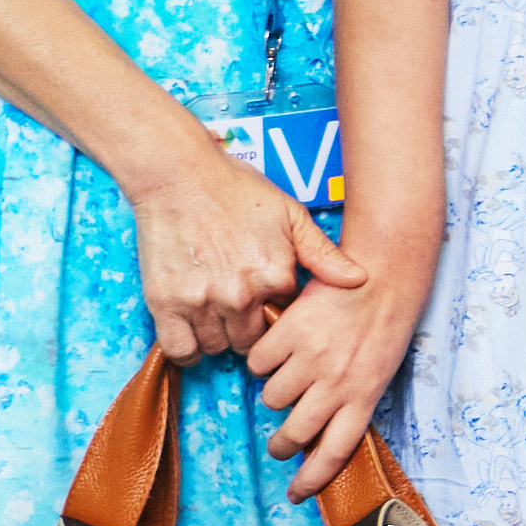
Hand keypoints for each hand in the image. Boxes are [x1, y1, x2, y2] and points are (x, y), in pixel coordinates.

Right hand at [134, 148, 351, 364]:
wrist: (179, 175)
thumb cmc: (236, 190)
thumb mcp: (290, 215)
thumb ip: (322, 253)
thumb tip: (359, 279)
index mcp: (275, 276)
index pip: (287, 321)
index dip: (277, 314)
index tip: (267, 304)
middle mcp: (241, 295)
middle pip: (252, 342)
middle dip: (250, 331)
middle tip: (240, 313)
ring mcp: (202, 301)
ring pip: (217, 347)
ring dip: (219, 338)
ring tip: (217, 316)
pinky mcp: (165, 303)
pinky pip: (181, 349)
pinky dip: (188, 349)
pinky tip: (194, 334)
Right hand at [244, 221, 423, 490]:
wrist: (384, 273)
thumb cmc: (386, 322)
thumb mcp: (380, 369)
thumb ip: (352, 400)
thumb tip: (321, 431)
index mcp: (364, 396)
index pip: (335, 453)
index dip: (312, 480)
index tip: (295, 494)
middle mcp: (337, 384)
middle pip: (294, 434)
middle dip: (281, 445)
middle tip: (279, 443)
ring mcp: (311, 359)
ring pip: (271, 397)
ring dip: (275, 391)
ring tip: (290, 374)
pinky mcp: (289, 332)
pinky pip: (258, 360)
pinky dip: (263, 357)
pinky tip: (279, 344)